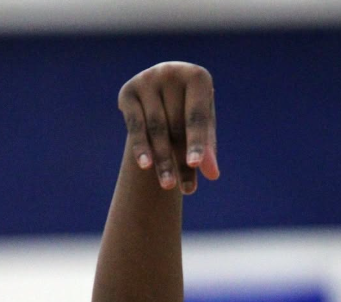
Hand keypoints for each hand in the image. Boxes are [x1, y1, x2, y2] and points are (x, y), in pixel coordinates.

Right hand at [118, 62, 218, 193]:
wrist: (165, 96)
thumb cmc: (191, 114)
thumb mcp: (203, 130)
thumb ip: (208, 149)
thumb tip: (213, 175)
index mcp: (197, 76)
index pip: (197, 115)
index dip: (197, 142)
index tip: (196, 165)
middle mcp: (171, 71)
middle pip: (177, 125)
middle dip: (182, 160)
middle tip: (189, 190)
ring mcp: (147, 79)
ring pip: (156, 128)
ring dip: (163, 160)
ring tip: (169, 186)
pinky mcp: (128, 91)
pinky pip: (135, 125)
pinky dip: (141, 146)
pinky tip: (145, 167)